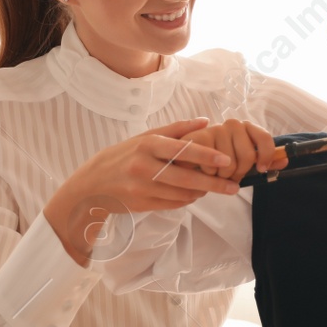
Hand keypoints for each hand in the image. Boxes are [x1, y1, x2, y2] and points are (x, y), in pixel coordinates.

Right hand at [44, 117, 241, 264]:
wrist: (92, 183)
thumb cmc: (124, 155)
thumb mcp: (146, 136)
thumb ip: (177, 130)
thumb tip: (206, 122)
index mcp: (147, 145)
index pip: (182, 150)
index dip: (207, 156)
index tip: (227, 160)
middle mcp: (144, 167)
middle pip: (186, 179)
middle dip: (214, 184)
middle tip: (234, 186)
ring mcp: (142, 188)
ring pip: (182, 195)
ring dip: (201, 192)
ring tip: (213, 187)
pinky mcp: (142, 205)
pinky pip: (173, 204)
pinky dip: (187, 200)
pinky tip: (194, 194)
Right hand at [178, 118, 286, 181]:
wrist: (188, 156)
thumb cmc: (219, 159)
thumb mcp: (244, 161)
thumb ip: (265, 160)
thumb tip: (285, 160)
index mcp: (247, 128)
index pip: (265, 138)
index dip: (267, 156)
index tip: (261, 169)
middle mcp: (233, 124)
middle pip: (248, 156)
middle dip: (240, 173)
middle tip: (230, 175)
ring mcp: (216, 129)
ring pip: (230, 164)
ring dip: (223, 176)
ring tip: (215, 171)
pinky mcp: (200, 137)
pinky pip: (213, 165)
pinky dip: (210, 174)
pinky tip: (204, 169)